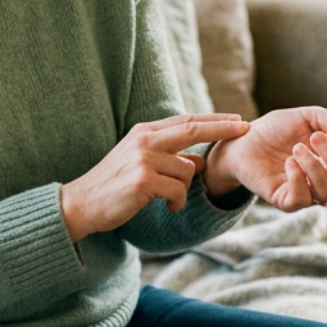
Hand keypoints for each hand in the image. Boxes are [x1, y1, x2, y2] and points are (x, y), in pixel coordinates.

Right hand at [60, 114, 250, 241]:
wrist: (81, 203)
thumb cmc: (113, 186)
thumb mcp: (140, 163)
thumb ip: (167, 157)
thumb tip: (198, 160)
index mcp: (143, 132)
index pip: (186, 120)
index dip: (214, 119)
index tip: (237, 119)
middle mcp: (144, 140)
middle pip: (192, 128)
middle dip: (223, 127)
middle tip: (245, 128)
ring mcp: (143, 159)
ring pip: (187, 169)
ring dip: (185, 189)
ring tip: (169, 199)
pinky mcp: (143, 180)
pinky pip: (178, 190)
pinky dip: (178, 202)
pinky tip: (167, 207)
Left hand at [204, 106, 326, 211]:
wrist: (242, 140)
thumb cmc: (276, 129)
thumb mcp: (306, 116)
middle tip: (315, 137)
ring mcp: (308, 192)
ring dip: (315, 167)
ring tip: (296, 148)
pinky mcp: (287, 200)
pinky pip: (302, 199)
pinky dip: (299, 179)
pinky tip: (288, 162)